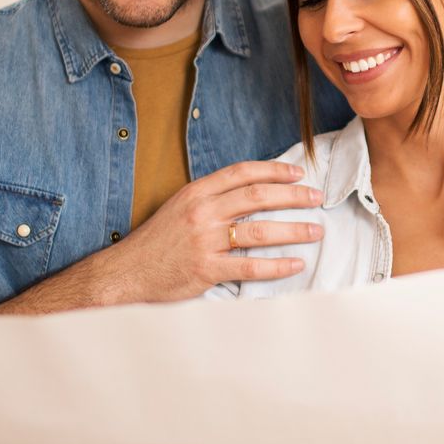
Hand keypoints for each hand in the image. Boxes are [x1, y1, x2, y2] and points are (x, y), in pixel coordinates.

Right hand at [98, 160, 323, 302]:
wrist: (126, 272)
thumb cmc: (157, 242)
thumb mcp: (179, 208)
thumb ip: (211, 200)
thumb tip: (251, 194)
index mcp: (196, 193)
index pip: (242, 173)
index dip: (274, 171)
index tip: (299, 174)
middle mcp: (202, 212)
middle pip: (257, 196)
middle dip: (293, 196)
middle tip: (317, 199)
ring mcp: (204, 241)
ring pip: (259, 230)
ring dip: (293, 230)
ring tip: (315, 231)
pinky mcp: (206, 269)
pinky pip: (250, 266)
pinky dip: (278, 265)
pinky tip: (296, 263)